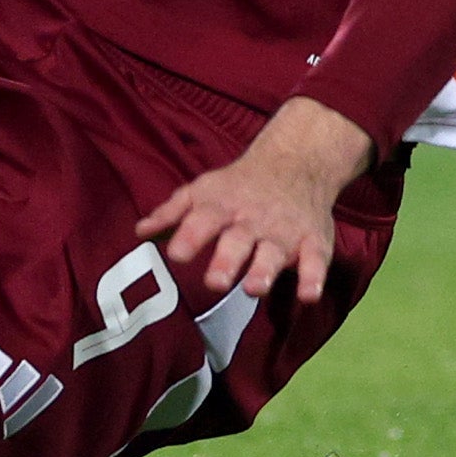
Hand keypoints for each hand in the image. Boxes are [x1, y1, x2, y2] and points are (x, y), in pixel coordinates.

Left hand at [137, 99, 374, 306]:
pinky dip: (313, 277)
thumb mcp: (203, 190)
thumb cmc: (239, 185)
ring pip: (273, 252)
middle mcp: (252, 219)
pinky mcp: (312, 240)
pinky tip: (308, 296)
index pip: (202, 220)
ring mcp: (284, 230)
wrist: (296, 161)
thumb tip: (139, 232)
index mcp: (222, 206)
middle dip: (226, 261)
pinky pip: (316, 260)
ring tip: (254, 289)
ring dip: (264, 270)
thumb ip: (172, 212)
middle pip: (237, 240)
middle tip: (214, 283)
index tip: (176, 256)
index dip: (189, 237)